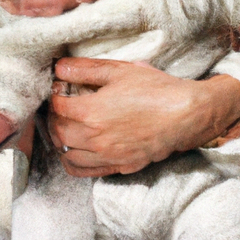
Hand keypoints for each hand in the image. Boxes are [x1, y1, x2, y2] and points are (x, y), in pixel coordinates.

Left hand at [47, 58, 239, 176]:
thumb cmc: (156, 89)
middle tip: (59, 107)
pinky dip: (71, 162)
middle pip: (59, 131)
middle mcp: (94, 138)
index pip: (58, 106)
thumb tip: (59, 67)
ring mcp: (106, 156)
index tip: (59, 88)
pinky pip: (83, 172)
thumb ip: (86, 69)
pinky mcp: (118, 166)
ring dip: (60, 140)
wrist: (185, 115)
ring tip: (65, 127)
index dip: (54, 95)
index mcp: (92, 111)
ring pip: (67, 154)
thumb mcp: (120, 70)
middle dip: (54, 118)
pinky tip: (75, 151)